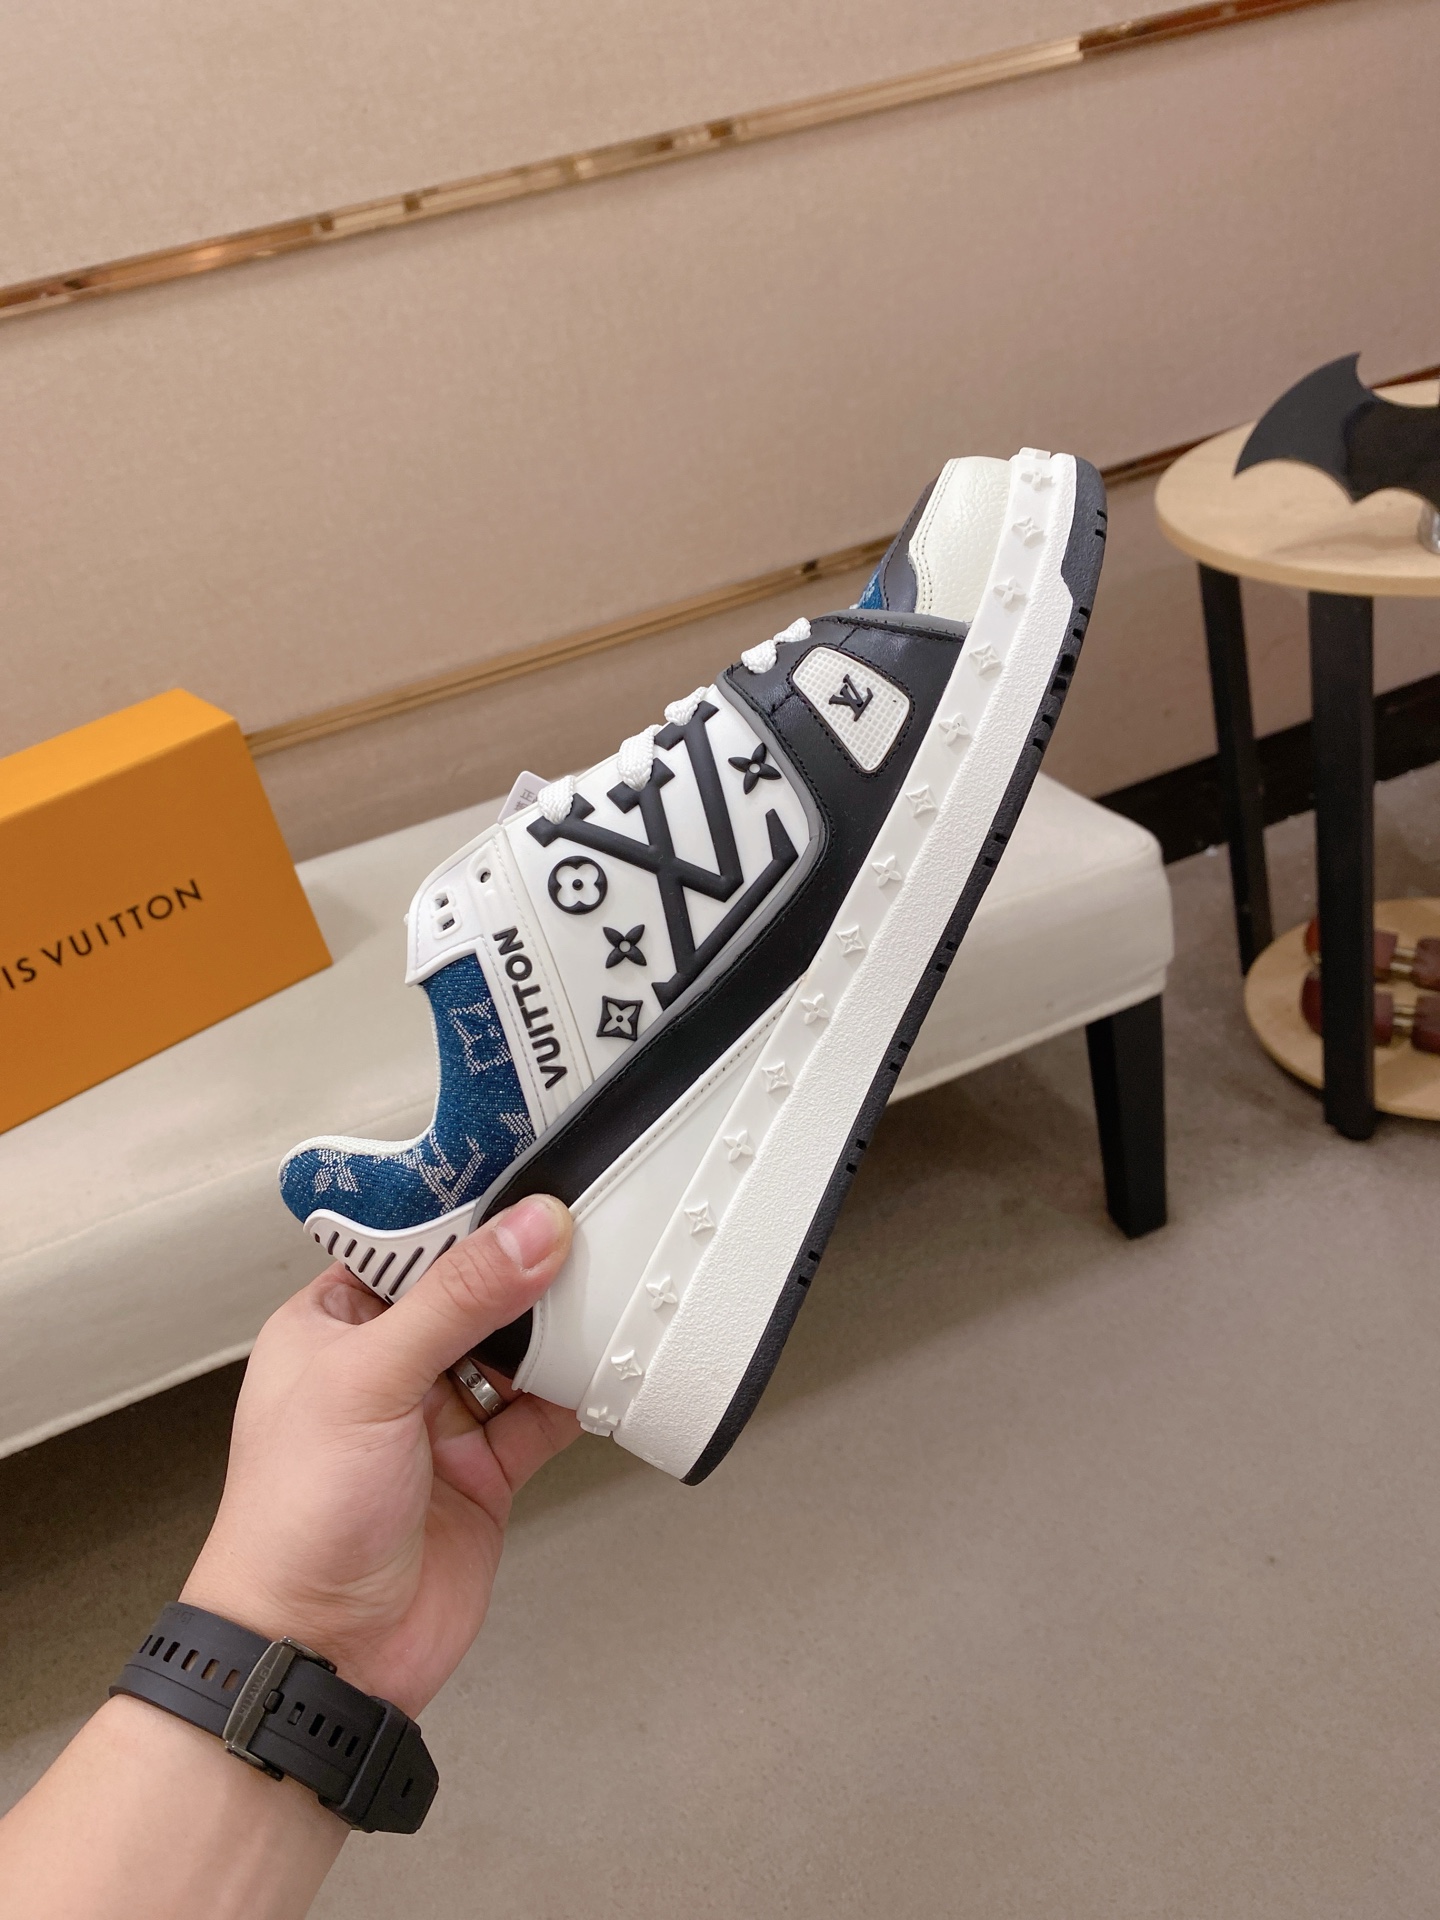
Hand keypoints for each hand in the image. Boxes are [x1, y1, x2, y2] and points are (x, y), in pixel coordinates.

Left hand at [182, 1194, 577, 1713]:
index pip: (412, 1246)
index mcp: (333, 1326)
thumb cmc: (295, 1521)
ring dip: (559, 1330)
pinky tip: (607, 1366)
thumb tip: (530, 1231)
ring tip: (608, 1292)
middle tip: (590, 1234)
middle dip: (528, 1271)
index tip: (534, 1183)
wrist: (321, 1655)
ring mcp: (439, 1421)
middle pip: (475, 1293)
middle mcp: (387, 1367)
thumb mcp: (370, 1381)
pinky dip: (579, 1392)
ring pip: (517, 1350)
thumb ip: (458, 1300)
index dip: (470, 1214)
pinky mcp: (486, 1470)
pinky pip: (545, 1413)